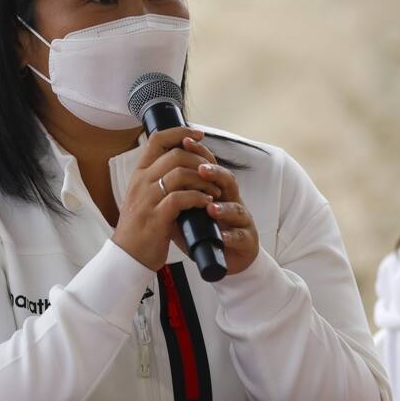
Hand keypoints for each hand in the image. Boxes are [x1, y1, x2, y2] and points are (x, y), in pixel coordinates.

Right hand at [113, 127, 218, 270]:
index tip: (198, 135)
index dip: (180, 132)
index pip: (157, 140)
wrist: (127, 256)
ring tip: (214, 191)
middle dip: (199, 160)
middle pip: (174, 155)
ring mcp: (147, 199)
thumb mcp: (144, 196)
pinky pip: (181, 198)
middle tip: (213, 172)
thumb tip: (183, 165)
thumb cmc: (140, 227)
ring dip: (203, 180)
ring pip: (179, 174)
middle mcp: (142, 182)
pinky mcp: (156, 217)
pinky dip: (198, 198)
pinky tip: (206, 204)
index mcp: (139, 174)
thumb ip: (158, 179)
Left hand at [182, 137, 259, 274]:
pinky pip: (240, 236)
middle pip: (227, 180)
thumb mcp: (186, 212)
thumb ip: (174, 196)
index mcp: (215, 190)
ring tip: (211, 208)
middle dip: (215, 173)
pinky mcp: (246, 240)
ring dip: (224, 207)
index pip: (208, 165)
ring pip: (237, 208)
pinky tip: (222, 236)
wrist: (226, 258)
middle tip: (201, 170)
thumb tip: (152, 179)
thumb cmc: (206, 231)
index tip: (185, 142)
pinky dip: (231, 236)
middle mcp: (230, 200)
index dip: (198, 153)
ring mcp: (240, 219)